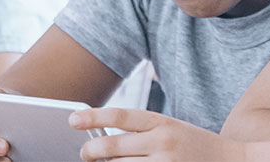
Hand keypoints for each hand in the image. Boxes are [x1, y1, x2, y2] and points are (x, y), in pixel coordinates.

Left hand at [69, 108, 244, 161]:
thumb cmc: (197, 146)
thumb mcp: (173, 128)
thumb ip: (142, 132)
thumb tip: (104, 137)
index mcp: (163, 122)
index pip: (120, 115)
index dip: (93, 117)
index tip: (72, 119)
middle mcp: (164, 142)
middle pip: (113, 146)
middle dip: (92, 151)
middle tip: (84, 153)